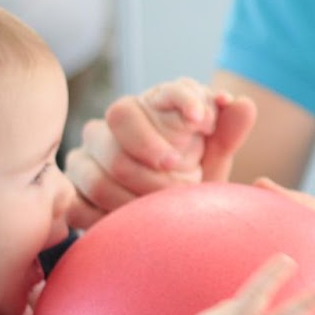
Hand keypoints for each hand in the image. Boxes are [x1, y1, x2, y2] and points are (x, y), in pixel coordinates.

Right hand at [67, 78, 255, 227]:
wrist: (169, 223)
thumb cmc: (192, 179)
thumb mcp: (214, 158)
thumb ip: (227, 131)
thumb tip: (242, 102)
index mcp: (150, 106)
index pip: (161, 91)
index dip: (180, 100)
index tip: (201, 121)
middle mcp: (113, 125)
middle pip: (120, 118)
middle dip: (153, 153)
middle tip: (179, 182)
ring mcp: (86, 157)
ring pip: (98, 172)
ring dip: (135, 195)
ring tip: (160, 210)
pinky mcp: (72, 191)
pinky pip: (77, 203)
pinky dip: (105, 218)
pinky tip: (129, 224)